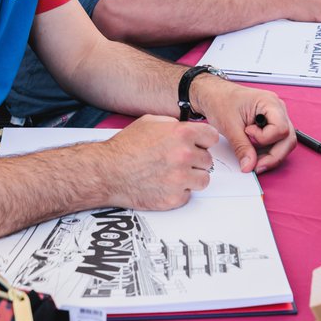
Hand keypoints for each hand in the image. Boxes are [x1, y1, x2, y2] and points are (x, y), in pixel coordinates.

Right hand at [101, 115, 219, 209]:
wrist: (107, 172)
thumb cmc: (125, 148)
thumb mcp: (149, 122)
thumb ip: (173, 124)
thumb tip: (186, 127)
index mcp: (181, 134)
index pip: (212, 137)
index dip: (203, 141)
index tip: (198, 145)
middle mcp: (184, 155)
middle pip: (208, 160)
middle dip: (195, 160)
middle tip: (178, 161)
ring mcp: (180, 178)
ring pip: (203, 179)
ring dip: (192, 177)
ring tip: (174, 174)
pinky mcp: (174, 198)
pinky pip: (189, 195)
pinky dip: (179, 192)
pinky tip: (165, 184)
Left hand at [192, 76, 295, 173]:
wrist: (213, 95)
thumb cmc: (221, 101)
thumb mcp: (229, 126)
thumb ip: (241, 147)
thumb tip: (249, 166)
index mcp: (269, 102)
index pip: (281, 129)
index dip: (265, 138)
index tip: (247, 134)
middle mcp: (277, 109)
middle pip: (288, 138)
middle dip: (273, 155)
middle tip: (256, 165)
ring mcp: (275, 116)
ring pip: (285, 142)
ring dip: (271, 154)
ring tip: (253, 159)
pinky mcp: (270, 123)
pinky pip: (276, 141)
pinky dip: (267, 150)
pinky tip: (254, 153)